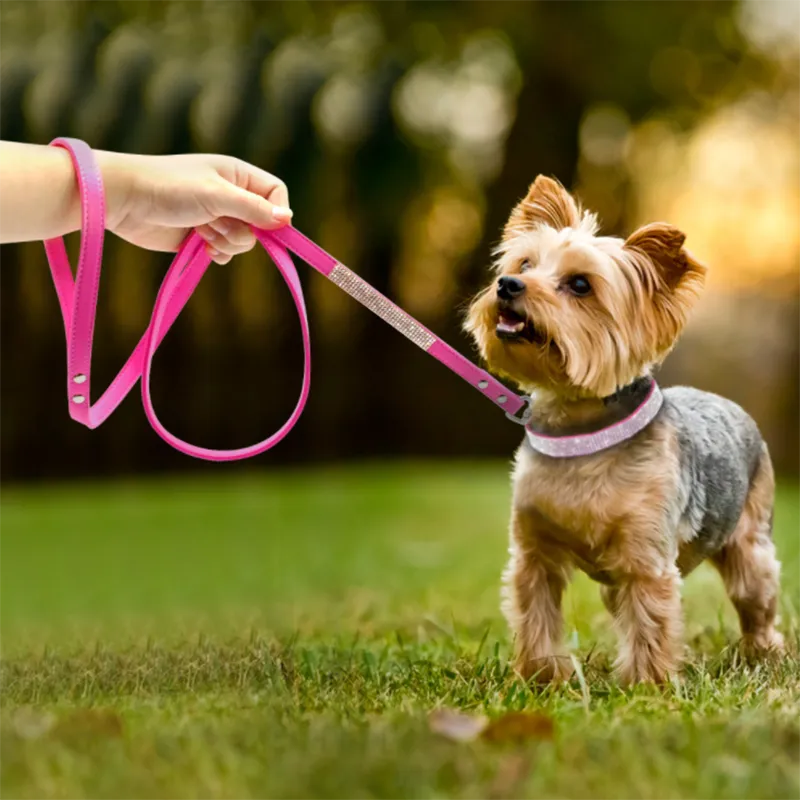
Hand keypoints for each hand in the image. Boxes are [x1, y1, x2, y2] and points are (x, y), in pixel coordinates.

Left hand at [98, 151, 291, 263]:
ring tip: (201, 231)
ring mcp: (217, 217)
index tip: (269, 228)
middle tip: (218, 224)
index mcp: (237, 175)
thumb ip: (253, 208)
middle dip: (243, 231)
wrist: (124, 200)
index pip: (276, 194)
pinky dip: (218, 254)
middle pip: (262, 224)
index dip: (276, 213)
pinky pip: (227, 253)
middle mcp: (231, 195)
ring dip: (227, 242)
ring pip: (244, 241)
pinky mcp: (202, 237)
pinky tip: (201, 247)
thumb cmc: (169, 188)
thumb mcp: (217, 195)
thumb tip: (287, 220)